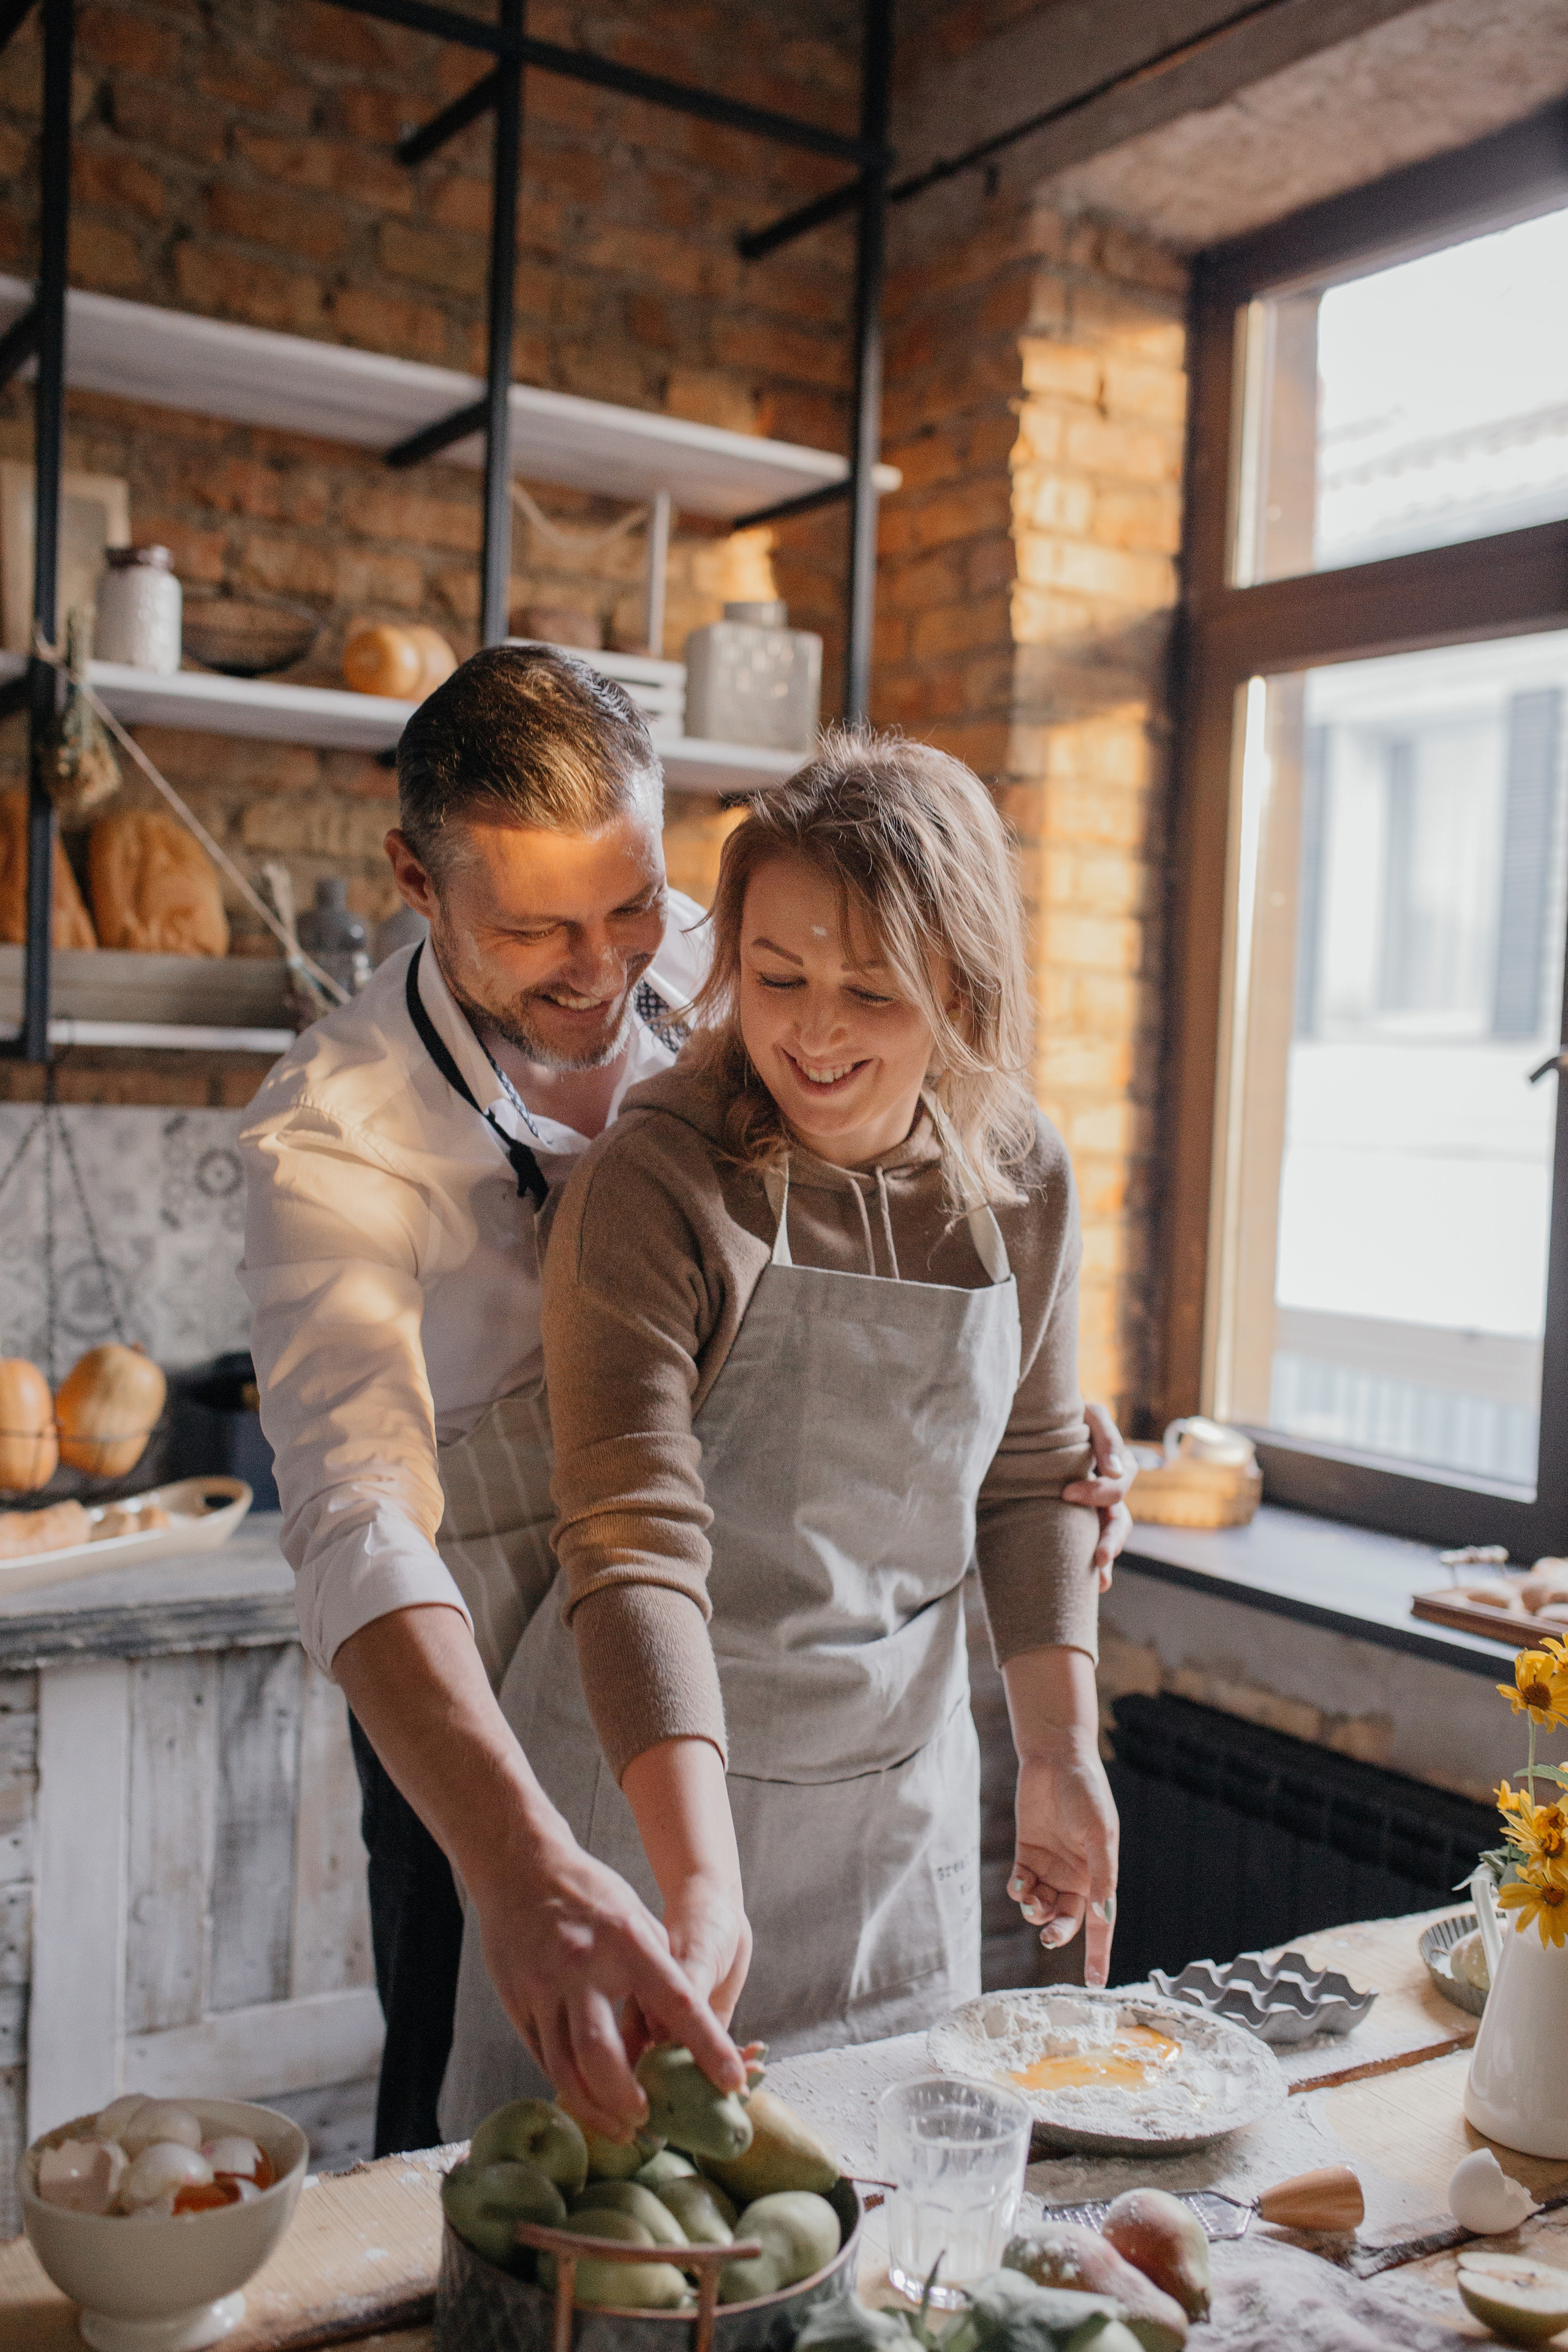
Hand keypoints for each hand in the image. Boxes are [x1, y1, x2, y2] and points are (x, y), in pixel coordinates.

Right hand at [471, 1827, 746, 2142]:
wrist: (521, 1867)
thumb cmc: (590, 1894)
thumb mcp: (637, 1918)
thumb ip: (659, 1969)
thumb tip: (683, 2027)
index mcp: (628, 1943)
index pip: (678, 2005)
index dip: (707, 2047)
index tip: (732, 2082)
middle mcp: (584, 1968)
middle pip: (605, 2055)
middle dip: (629, 2098)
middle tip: (649, 2119)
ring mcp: (545, 1988)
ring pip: (566, 2068)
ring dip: (595, 2108)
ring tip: (621, 2127)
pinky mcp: (517, 2002)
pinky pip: (543, 2057)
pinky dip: (567, 2085)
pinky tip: (585, 2100)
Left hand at [1008, 1734, 1119, 1988]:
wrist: (1056, 1758)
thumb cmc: (1086, 1793)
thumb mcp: (1099, 1834)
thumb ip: (1101, 1874)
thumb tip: (1104, 1913)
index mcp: (1099, 1873)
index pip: (1101, 1923)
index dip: (1099, 1953)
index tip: (1096, 1984)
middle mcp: (1075, 1874)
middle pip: (1067, 1918)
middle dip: (1058, 1932)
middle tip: (1048, 1937)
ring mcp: (1050, 1865)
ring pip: (1042, 1904)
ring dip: (1035, 1911)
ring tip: (1030, 1901)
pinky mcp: (1027, 1852)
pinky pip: (1022, 1883)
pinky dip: (1019, 1890)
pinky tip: (1019, 1883)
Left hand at [1062, 1401, 1135, 1590]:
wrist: (1033, 1417)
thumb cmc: (1059, 1412)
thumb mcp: (1087, 1414)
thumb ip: (1106, 1436)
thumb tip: (1116, 1472)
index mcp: (1109, 1463)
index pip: (1118, 1484)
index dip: (1098, 1492)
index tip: (1066, 1493)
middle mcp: (1104, 1488)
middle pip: (1119, 1519)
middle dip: (1111, 1538)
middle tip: (1100, 1555)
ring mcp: (1091, 1505)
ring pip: (1107, 1535)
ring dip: (1106, 1555)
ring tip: (1099, 1578)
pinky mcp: (1072, 1516)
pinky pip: (1088, 1543)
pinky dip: (1093, 1565)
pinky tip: (1094, 1585)